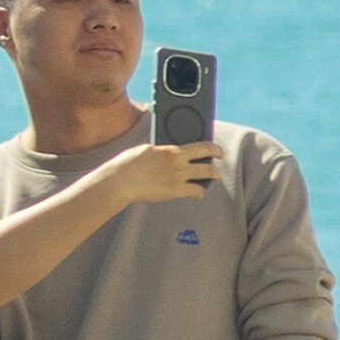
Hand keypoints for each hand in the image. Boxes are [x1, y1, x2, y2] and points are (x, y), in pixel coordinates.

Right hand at [99, 140, 217, 209]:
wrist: (120, 181)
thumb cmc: (128, 164)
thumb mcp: (146, 150)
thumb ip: (161, 151)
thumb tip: (167, 152)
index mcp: (171, 150)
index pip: (201, 146)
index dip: (214, 148)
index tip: (217, 150)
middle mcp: (178, 163)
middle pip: (208, 162)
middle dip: (217, 163)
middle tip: (219, 163)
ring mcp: (178, 178)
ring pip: (206, 176)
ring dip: (213, 176)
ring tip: (214, 177)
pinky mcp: (174, 192)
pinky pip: (196, 192)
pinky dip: (199, 192)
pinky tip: (197, 193)